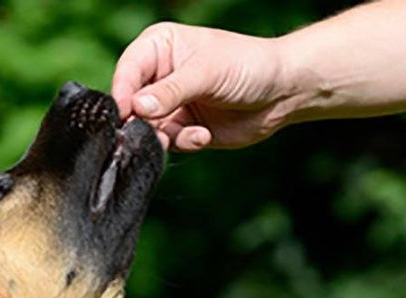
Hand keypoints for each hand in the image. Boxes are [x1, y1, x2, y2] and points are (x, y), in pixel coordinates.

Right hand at [112, 23, 294, 151]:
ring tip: (186, 135)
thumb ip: (170, 91)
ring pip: (146, 126)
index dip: (122, 92)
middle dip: (140, 120)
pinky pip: (168, 141)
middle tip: (152, 132)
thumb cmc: (248, 65)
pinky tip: (203, 135)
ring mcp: (169, 103)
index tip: (126, 112)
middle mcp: (159, 74)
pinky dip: (184, 141)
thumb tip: (137, 108)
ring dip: (163, 136)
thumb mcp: (207, 73)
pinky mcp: (181, 126)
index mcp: (158, 46)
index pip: (128, 70)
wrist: (283, 92)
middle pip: (130, 102)